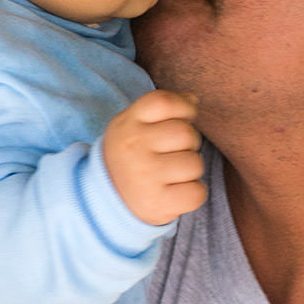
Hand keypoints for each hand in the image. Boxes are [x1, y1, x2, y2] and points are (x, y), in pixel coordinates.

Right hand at [102, 90, 206, 224]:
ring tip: (171, 174)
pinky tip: (175, 191)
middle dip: (189, 143)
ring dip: (191, 170)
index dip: (184, 107)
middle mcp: (133, 148)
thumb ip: (162, 109)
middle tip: (172, 153)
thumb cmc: (130, 157)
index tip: (184, 117)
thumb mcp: (133, 125)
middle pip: (186, 133)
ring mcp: (145, 177)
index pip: (164, 102)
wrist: (105, 200)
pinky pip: (197, 192)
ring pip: (195, 163)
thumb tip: (193, 100)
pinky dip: (192, 193)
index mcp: (127, 124)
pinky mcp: (157, 203)